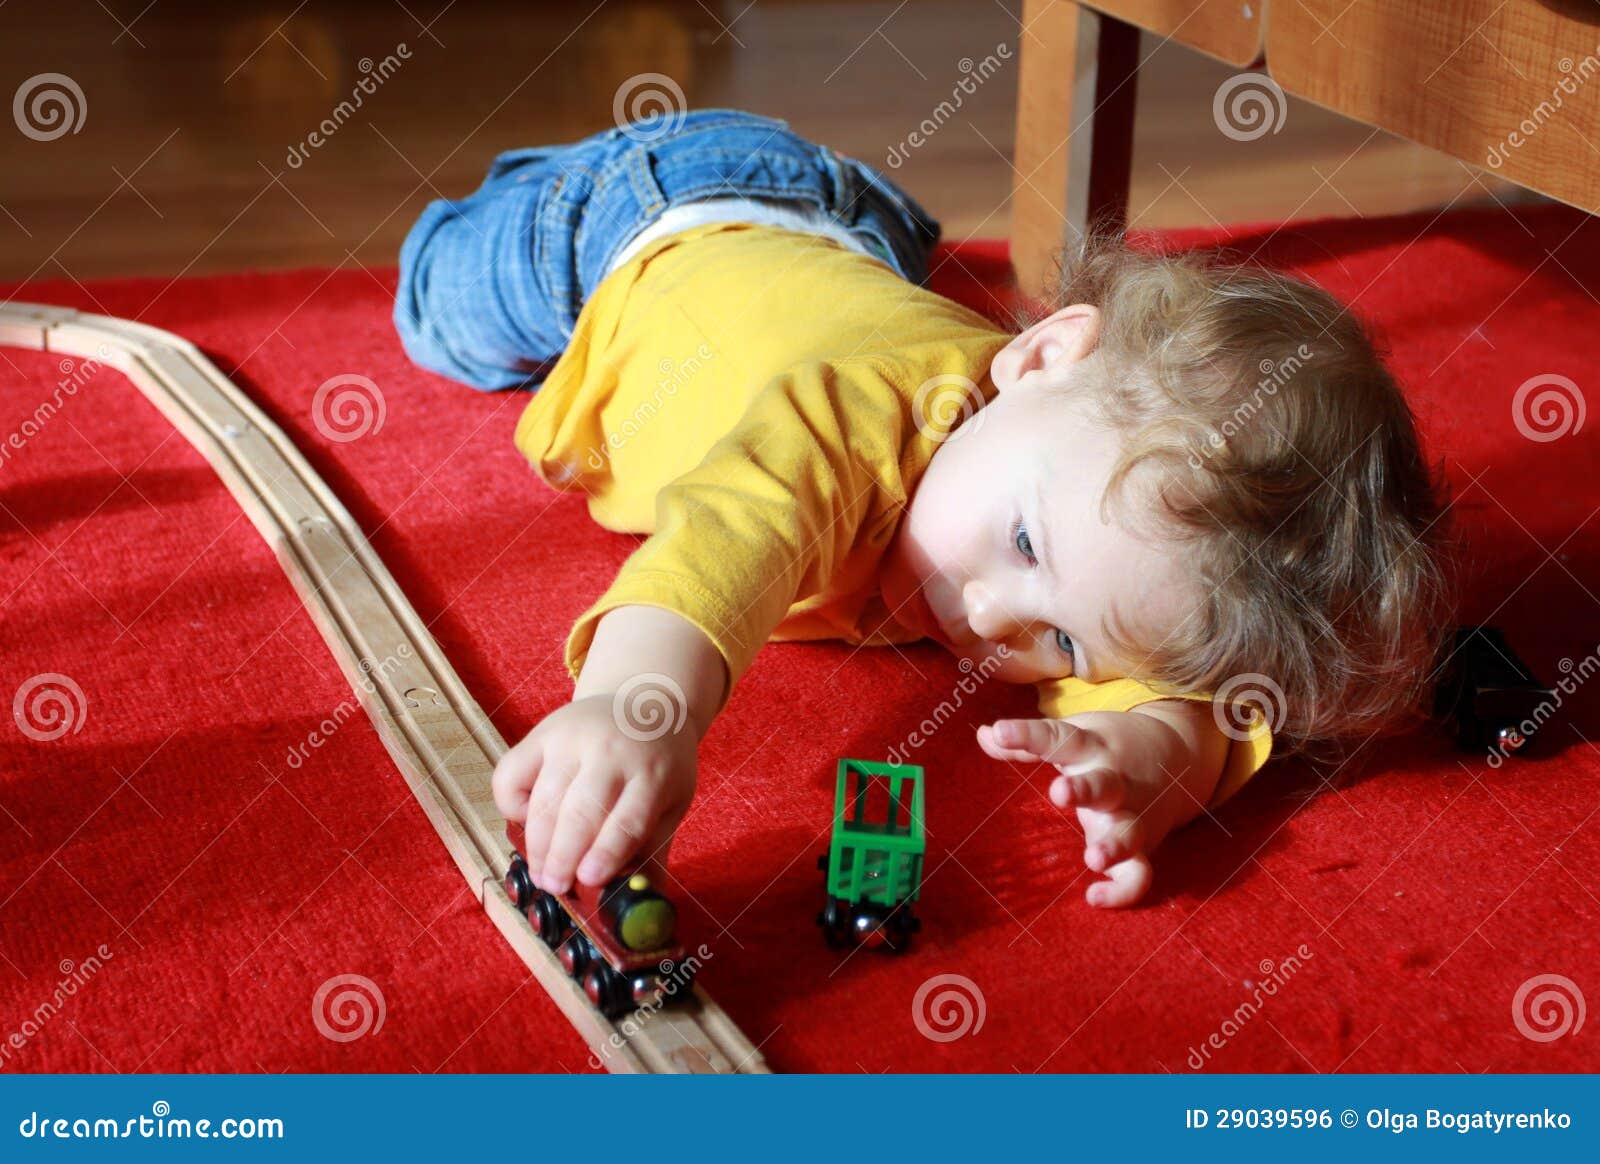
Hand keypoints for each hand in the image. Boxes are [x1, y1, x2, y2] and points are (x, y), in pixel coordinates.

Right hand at [492, 692, 698, 893]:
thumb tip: (646, 906)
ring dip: (538, 843)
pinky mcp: (541, 734)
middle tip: (554, 886)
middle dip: (563, 856)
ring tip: (542, 872)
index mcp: (652, 772)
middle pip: (580, 811)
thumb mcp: (671, 802)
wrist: (643, 703)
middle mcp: (610, 751)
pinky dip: (511, 804)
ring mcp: (572, 739)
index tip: (589, 881)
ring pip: (544, 799)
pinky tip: (528, 822)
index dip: (607, 853)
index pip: (628, 819)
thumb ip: (654, 851)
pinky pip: (511, 773)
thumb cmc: (657, 764)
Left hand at [976, 704, 1225, 907]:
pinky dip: (1123, 890)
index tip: (1000, 731)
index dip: (1028, 734)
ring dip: (1115, 846)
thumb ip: (1030, 741)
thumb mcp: (1075, 734)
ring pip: (1129, 832)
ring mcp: (1133, 815)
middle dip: (1084, 790)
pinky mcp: (1143, 846)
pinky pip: (1140, 873)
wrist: (1178, 755)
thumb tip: (983, 733)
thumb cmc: (1108, 746)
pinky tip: (1094, 897)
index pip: (1059, 738)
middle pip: (1103, 785)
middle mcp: (1115, 780)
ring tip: (1093, 859)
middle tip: (1059, 793)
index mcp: (1092, 747)